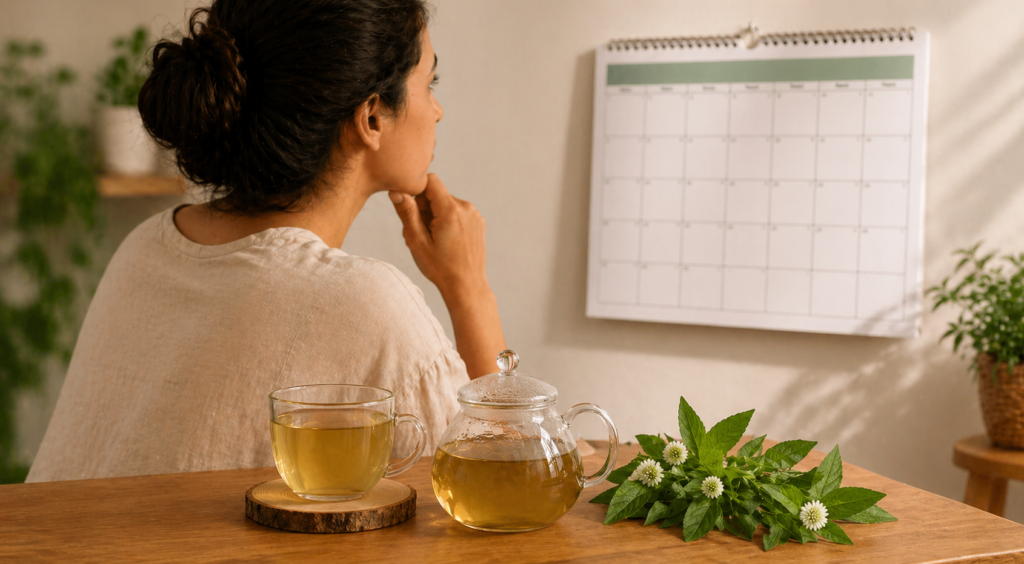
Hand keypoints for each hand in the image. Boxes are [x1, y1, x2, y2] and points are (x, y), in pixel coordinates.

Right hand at [389, 174, 505, 376]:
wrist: (467, 286)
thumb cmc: (440, 268)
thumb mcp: (417, 242)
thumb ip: (407, 213)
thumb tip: (396, 191)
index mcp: (451, 210)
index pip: (431, 180)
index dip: (417, 191)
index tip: (412, 209)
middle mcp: (466, 208)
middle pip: (438, 193)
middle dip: (425, 207)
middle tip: (421, 232)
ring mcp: (474, 215)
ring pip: (447, 203)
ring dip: (436, 214)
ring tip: (434, 239)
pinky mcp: (478, 222)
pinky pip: (458, 212)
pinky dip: (448, 220)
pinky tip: (446, 240)